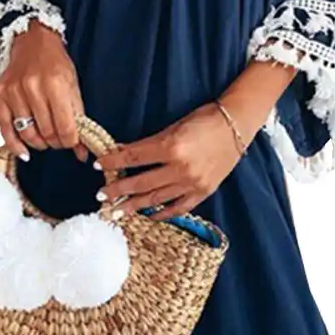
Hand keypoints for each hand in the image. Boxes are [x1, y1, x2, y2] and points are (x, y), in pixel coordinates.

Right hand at [0, 22, 86, 161]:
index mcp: (55, 83)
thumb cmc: (55, 64)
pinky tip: (25, 152)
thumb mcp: (73, 86)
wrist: (33, 42)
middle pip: (47, 133)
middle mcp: (32, 87)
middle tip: (60, 140)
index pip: (65, 127)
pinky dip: (15, 145)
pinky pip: (5, 129)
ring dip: (40, 143)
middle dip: (57, 142)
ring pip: (28, 134)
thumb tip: (82, 150)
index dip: (71, 141)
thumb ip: (78, 118)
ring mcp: (13, 92)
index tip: (73, 142)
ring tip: (46, 139)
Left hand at [95, 102, 243, 219]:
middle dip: (117, 190)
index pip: (133, 157)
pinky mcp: (203, 192)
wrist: (236, 126)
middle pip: (140, 183)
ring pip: (156, 199)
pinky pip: (178, 208)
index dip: (113, 161)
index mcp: (171, 147)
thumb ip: (149, 144)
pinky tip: (149, 215)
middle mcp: (180, 168)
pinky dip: (162, 213)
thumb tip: (124, 153)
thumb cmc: (204, 120)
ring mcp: (192, 183)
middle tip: (101, 197)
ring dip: (134, 205)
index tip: (98, 165)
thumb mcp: (173, 127)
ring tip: (117, 210)